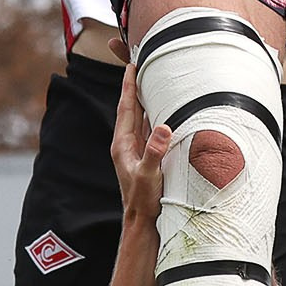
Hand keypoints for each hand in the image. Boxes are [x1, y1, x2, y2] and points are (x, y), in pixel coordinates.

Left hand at [111, 61, 170, 217]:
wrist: (142, 221)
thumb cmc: (142, 201)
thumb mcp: (148, 175)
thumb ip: (155, 152)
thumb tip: (163, 127)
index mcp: (122, 144)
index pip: (125, 108)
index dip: (128, 86)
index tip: (130, 66)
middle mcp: (127, 144)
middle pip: (131, 108)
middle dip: (135, 86)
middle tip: (140, 64)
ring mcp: (136, 150)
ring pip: (141, 118)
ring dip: (145, 99)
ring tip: (152, 80)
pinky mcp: (146, 156)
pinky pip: (150, 129)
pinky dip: (155, 115)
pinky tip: (163, 110)